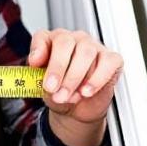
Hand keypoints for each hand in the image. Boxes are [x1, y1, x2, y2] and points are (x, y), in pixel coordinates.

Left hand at [28, 29, 122, 145]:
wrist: (78, 108)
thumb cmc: (59, 91)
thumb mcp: (44, 89)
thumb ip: (40, 81)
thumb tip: (41, 77)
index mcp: (52, 42)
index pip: (43, 36)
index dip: (38, 48)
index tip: (35, 63)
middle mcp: (72, 39)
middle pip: (64, 43)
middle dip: (57, 68)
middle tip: (52, 88)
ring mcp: (93, 46)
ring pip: (85, 52)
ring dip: (74, 78)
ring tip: (68, 96)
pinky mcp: (112, 59)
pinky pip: (107, 63)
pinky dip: (96, 79)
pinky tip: (86, 91)